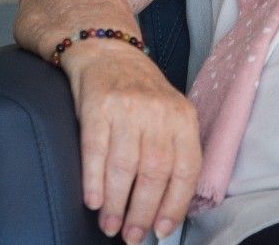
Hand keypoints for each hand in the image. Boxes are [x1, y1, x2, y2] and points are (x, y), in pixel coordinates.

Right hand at [63, 41, 199, 243]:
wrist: (107, 52)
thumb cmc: (141, 93)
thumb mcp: (170, 114)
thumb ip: (174, 152)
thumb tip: (166, 209)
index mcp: (183, 117)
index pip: (186, 170)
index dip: (174, 205)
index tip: (161, 230)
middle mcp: (158, 111)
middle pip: (154, 173)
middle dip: (142, 212)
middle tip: (131, 235)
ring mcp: (127, 108)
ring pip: (124, 167)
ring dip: (115, 203)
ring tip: (109, 225)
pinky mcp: (97, 106)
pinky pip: (95, 151)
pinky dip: (94, 181)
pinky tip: (93, 201)